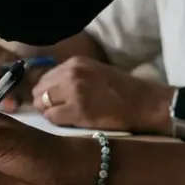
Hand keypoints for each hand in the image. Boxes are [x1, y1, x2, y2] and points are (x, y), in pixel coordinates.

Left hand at [33, 56, 173, 133]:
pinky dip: (57, 122)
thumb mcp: (93, 72)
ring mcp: (74, 92)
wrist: (146, 103)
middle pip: (39, 91)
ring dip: (49, 112)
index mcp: (75, 63)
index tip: (55, 100)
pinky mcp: (78, 111)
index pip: (44, 78)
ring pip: (42, 104)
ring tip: (65, 115)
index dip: (46, 91)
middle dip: (44, 102)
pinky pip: (52, 118)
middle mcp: (71, 74)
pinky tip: (71, 121)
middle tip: (57, 110)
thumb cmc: (121, 90)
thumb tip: (45, 89)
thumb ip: (70, 77)